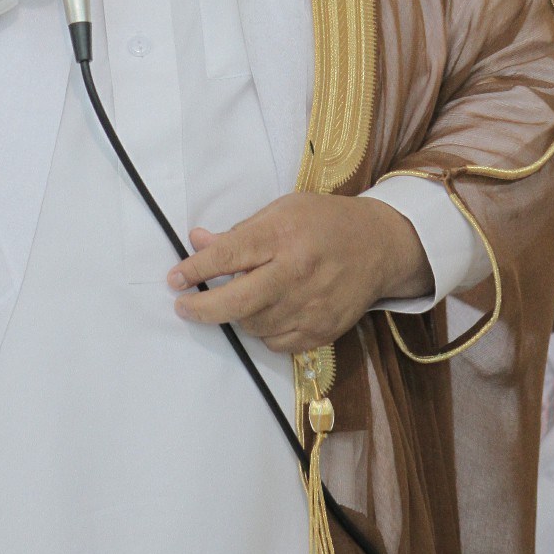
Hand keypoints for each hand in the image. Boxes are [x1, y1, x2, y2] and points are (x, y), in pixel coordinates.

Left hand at [167, 194, 430, 352]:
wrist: (379, 246)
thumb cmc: (324, 222)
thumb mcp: (281, 210)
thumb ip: (239, 231)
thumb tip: (196, 241)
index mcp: (283, 236)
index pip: (228, 256)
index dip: (195, 270)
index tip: (174, 279)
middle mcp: (296, 273)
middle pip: (237, 302)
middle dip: (202, 309)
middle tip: (183, 307)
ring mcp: (310, 306)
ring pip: (253, 326)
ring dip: (237, 316)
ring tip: (242, 298)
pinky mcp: (322, 330)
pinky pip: (275, 343)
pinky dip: (263, 331)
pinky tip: (268, 312)